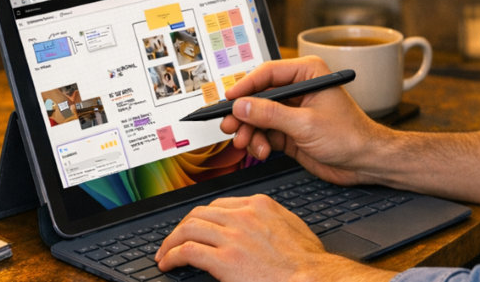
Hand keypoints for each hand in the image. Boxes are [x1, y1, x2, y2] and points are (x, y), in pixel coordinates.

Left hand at [155, 194, 364, 280]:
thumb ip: (272, 221)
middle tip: (174, 241)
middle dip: (183, 227)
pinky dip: (172, 256)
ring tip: (165, 254)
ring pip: (189, 228)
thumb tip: (260, 227)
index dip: (203, 218)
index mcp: (260, 205)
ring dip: (171, 242)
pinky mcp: (224, 259)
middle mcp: (243, 215)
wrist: (314, 278)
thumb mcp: (292, 228)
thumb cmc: (308, 261)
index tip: (197, 228)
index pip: (220, 204)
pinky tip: (169, 263)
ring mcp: (233, 236)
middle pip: (200, 213)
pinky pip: (187, 251)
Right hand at [219, 57, 385, 186]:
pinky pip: (264, 133)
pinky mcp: (289, 131)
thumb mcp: (306, 124)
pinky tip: (262, 151)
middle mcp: (298, 89)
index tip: (228, 100)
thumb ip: (271, 114)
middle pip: (258, 96)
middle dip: (243, 114)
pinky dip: (258, 142)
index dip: (245, 86)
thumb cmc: (350, 136)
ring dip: (249, 132)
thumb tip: (242, 105)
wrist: (365, 162)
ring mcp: (292, 111)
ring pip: (257, 117)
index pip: (267, 73)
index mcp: (308, 74)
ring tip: (248, 144)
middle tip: (230, 127)